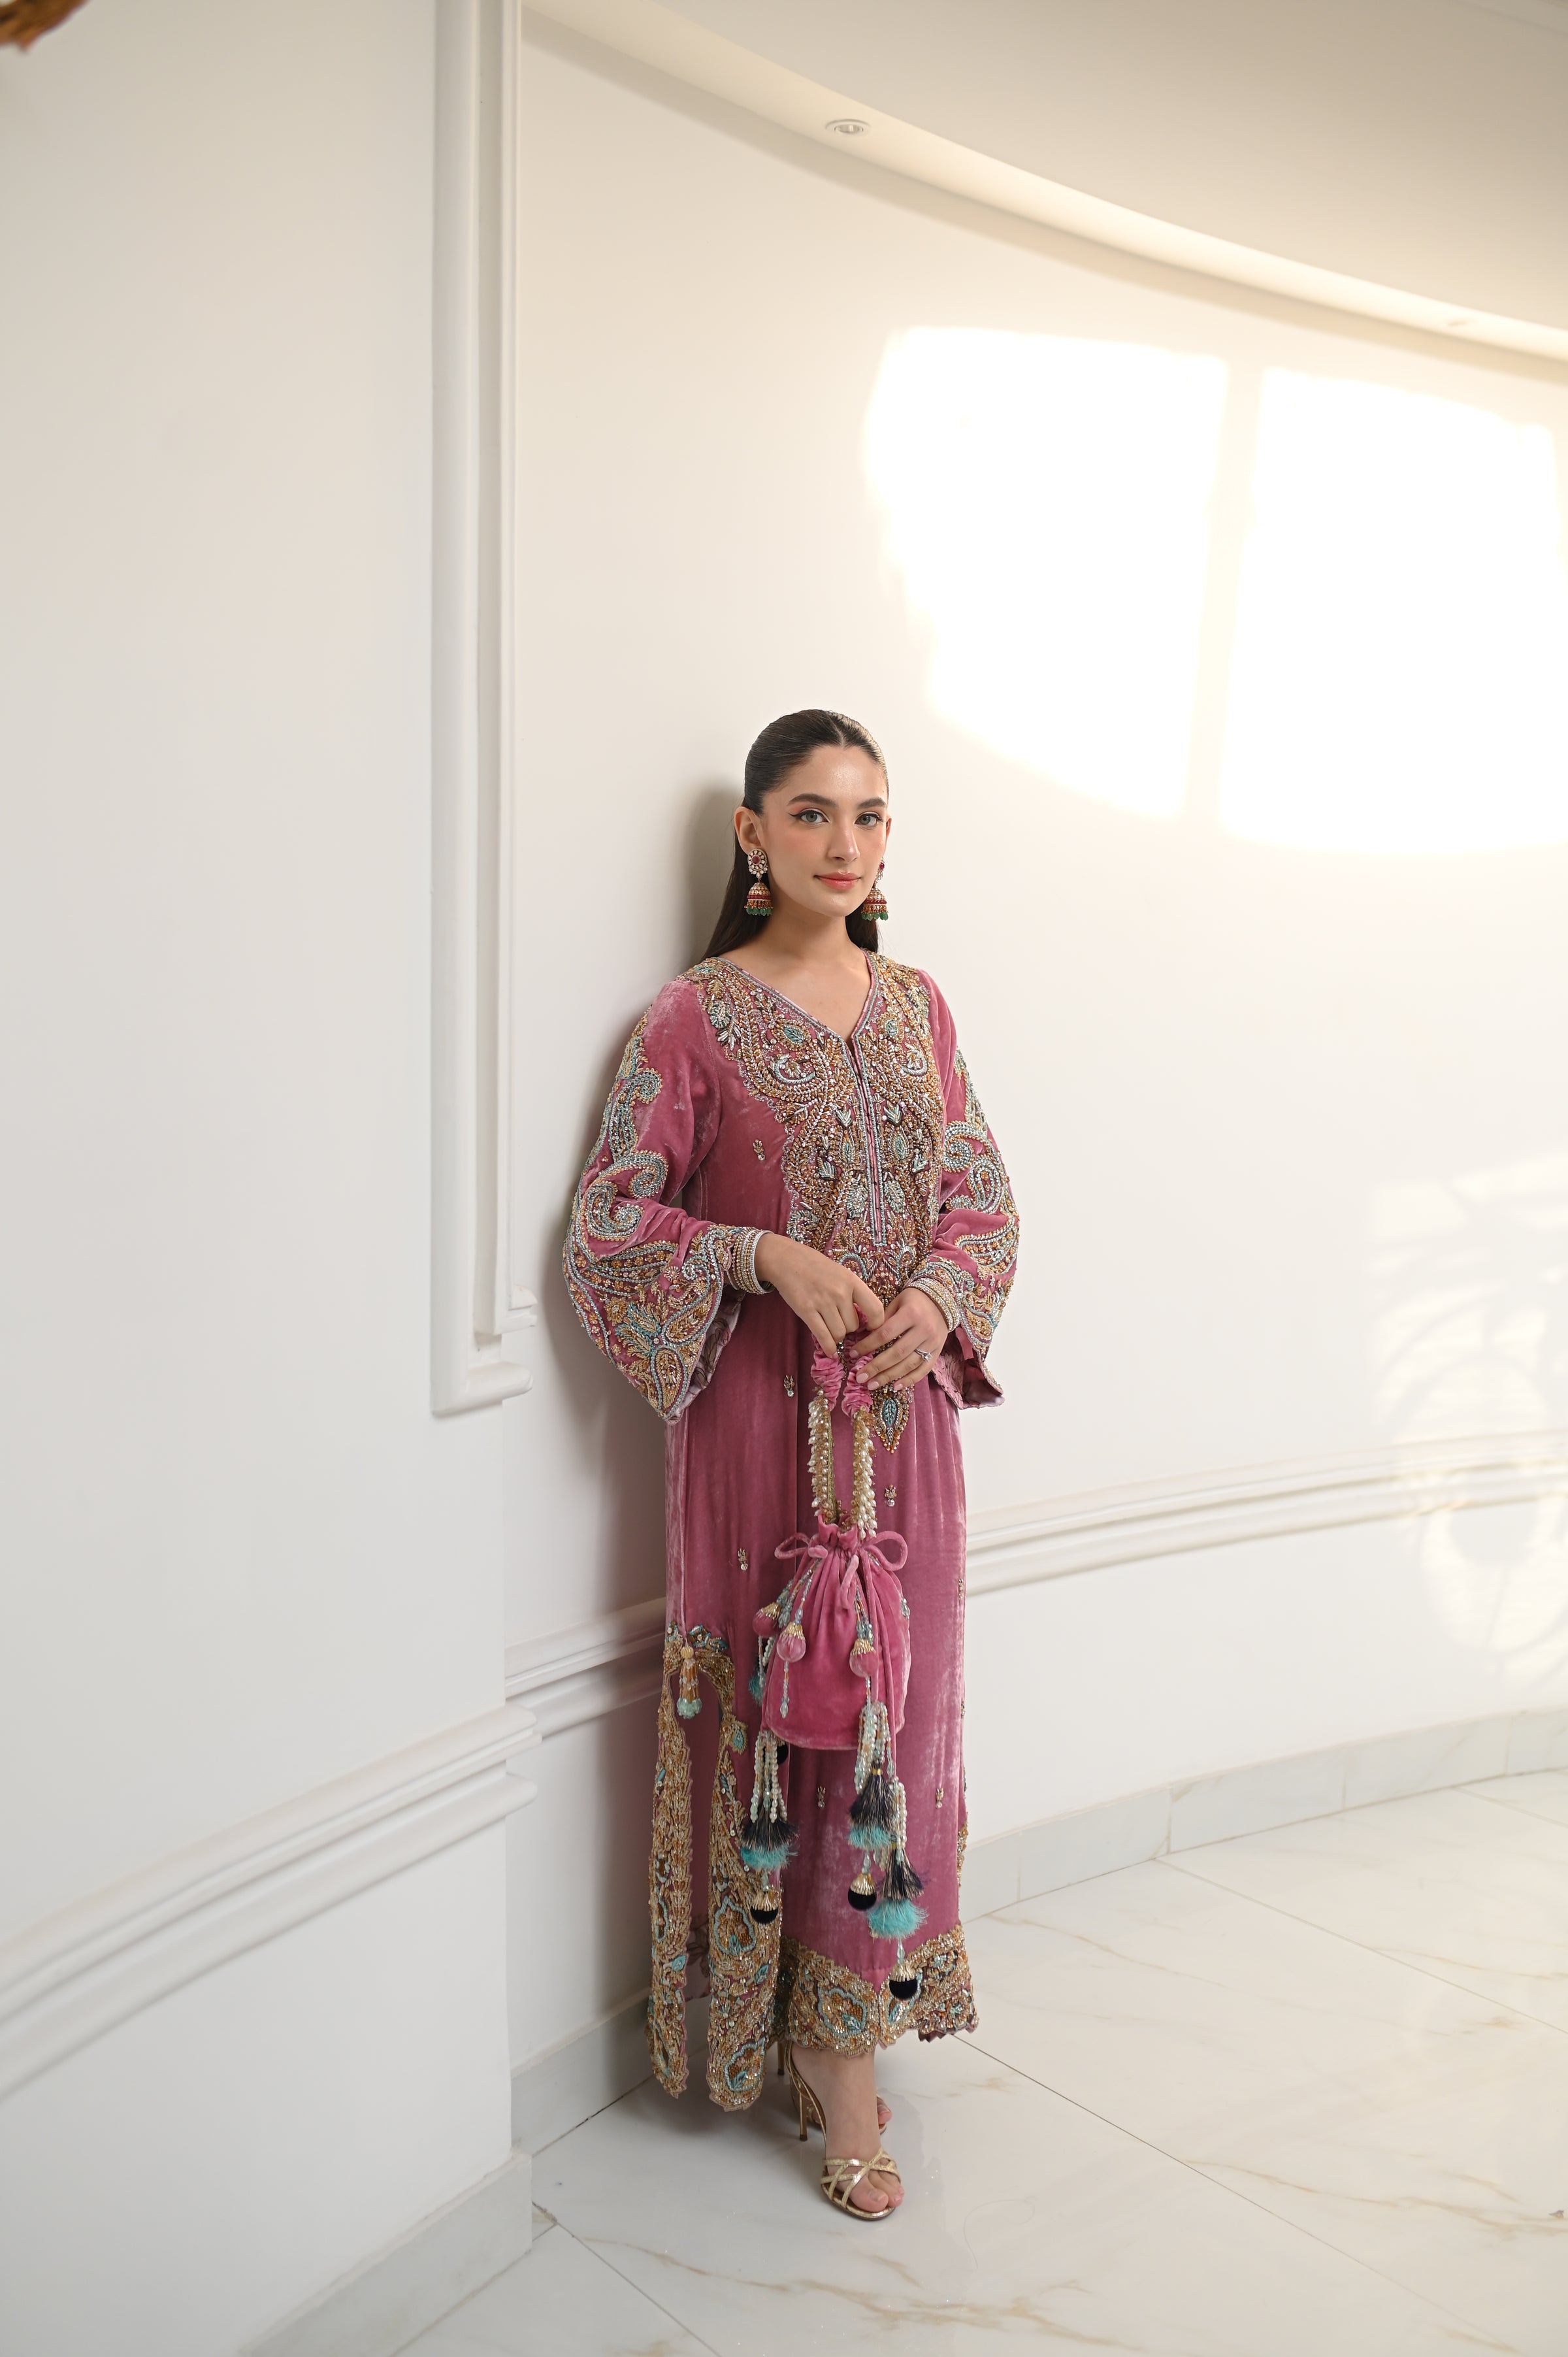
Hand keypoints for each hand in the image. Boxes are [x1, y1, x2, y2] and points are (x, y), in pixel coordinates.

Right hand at [754, 1233, 884, 1356]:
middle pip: (853, 1325)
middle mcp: (840, 1292)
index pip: (875, 1309)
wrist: (787, 1260)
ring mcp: (823, 1302)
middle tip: (840, 1323)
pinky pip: (823, 1336)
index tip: (870, 1327)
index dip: (876, 1323)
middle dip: (848, 1329)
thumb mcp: (841, 1273)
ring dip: (836, 1336)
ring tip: (831, 1329)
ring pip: (839, 1334)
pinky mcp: (807, 1311)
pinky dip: (829, 1347)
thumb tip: (864, 1318)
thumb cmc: (815, 1266)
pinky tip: (830, 1350)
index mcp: (852, 1281)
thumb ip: (853, 1292)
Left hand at [848, 1287, 947, 1389]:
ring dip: (889, 1376)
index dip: (867, 1345)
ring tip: (872, 1385)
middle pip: (897, 1353)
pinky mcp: (938, 1352)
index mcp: (910, 1314)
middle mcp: (923, 1330)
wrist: (942, 1301)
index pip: (885, 1334)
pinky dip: (909, 1380)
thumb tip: (862, 1339)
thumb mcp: (897, 1302)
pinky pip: (923, 1370)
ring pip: (909, 1364)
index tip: (852, 1354)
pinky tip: (894, 1387)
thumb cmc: (913, 1300)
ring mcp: (932, 1343)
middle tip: (860, 1377)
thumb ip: (882, 1320)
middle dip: (876, 1367)